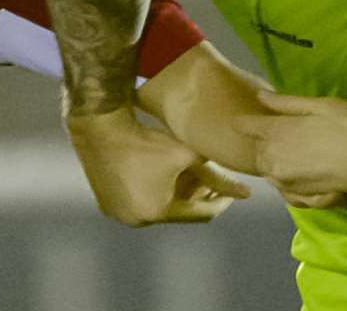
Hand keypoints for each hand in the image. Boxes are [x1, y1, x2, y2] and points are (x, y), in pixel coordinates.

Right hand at [67, 109, 250, 226]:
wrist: (100, 127)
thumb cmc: (146, 139)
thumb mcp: (187, 156)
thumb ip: (217, 177)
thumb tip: (246, 193)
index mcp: (158, 212)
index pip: (200, 214)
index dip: (220, 202)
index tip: (230, 192)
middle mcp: (137, 220)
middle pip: (178, 212)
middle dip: (195, 197)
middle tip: (208, 180)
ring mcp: (119, 215)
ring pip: (157, 209)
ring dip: (173, 196)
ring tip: (184, 175)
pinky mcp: (106, 205)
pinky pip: (137, 204)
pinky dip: (150, 194)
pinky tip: (159, 175)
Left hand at [234, 91, 346, 200]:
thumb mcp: (322, 105)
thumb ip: (287, 103)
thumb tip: (260, 96)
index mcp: (277, 131)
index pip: (245, 125)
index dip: (247, 121)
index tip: (251, 120)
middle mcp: (274, 157)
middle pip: (256, 149)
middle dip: (265, 142)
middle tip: (286, 136)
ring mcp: (285, 180)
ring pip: (268, 170)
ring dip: (276, 162)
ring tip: (299, 154)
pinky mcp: (298, 197)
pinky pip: (282, 188)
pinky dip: (288, 181)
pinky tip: (305, 173)